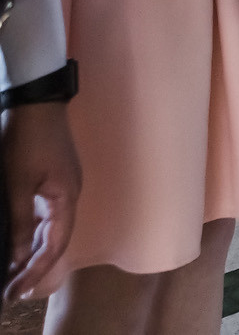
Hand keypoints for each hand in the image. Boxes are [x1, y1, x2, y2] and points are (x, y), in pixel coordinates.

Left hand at [1, 102, 78, 302]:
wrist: (36, 102)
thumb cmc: (26, 142)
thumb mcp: (17, 184)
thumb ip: (17, 222)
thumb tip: (15, 257)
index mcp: (66, 199)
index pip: (54, 246)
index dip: (35, 271)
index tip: (16, 293)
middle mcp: (70, 197)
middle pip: (54, 240)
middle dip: (33, 267)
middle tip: (11, 291)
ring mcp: (63, 187)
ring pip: (49, 228)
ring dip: (32, 252)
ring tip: (13, 274)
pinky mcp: (54, 179)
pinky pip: (45, 215)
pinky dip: (31, 233)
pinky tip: (18, 242)